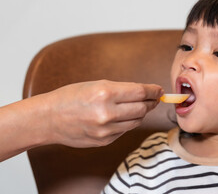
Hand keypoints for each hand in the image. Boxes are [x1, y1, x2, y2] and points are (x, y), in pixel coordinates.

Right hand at [42, 80, 163, 146]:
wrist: (49, 118)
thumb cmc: (71, 97)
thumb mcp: (96, 84)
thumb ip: (122, 89)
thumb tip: (145, 93)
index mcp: (105, 93)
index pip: (140, 92)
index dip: (153, 91)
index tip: (159, 90)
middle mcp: (107, 112)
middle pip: (143, 108)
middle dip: (151, 102)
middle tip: (153, 98)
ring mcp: (106, 130)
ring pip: (137, 121)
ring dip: (141, 113)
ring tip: (138, 106)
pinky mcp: (104, 141)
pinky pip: (125, 131)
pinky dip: (127, 123)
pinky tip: (121, 117)